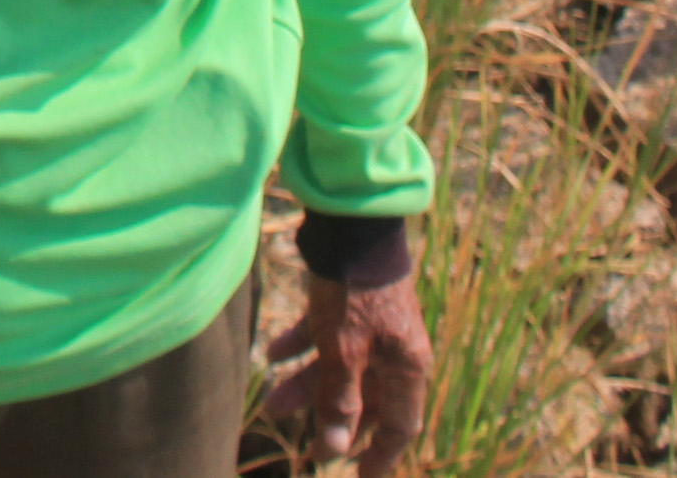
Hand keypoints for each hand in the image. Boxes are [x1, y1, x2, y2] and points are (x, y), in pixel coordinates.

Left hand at [265, 271, 431, 471]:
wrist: (349, 223)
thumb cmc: (353, 291)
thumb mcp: (343, 352)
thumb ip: (339, 400)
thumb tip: (332, 450)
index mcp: (407, 366)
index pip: (400, 425)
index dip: (380, 456)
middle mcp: (394, 349)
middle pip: (365, 399)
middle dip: (332, 421)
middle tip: (303, 444)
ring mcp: (370, 325)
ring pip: (339, 368)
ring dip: (307, 386)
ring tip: (270, 403)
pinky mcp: (347, 302)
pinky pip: (325, 336)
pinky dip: (301, 346)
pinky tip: (273, 353)